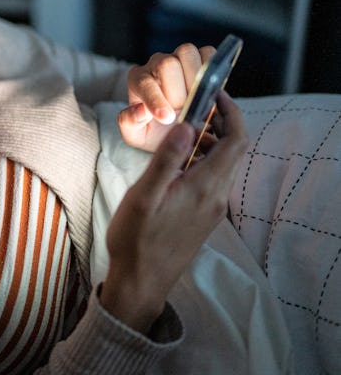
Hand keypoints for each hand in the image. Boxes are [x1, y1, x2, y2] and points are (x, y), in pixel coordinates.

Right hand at [100, 92, 247, 333]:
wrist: (140, 281)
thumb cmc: (136, 238)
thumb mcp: (144, 195)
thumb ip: (166, 159)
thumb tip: (186, 125)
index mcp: (205, 187)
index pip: (236, 141)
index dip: (232, 113)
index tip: (214, 93)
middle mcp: (216, 196)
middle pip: (234, 150)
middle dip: (220, 122)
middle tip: (193, 105)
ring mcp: (212, 208)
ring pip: (223, 164)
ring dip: (210, 141)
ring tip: (181, 127)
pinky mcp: (203, 215)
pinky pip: (213, 178)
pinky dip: (203, 158)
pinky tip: (178, 158)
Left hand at [118, 43, 215, 150]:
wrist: (178, 131)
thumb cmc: (155, 131)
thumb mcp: (136, 135)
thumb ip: (129, 123)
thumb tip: (141, 111)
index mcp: (137, 80)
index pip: (144, 84)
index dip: (156, 100)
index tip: (166, 118)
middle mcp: (155, 65)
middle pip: (167, 64)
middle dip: (178, 93)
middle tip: (182, 112)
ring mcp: (178, 58)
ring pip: (187, 53)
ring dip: (196, 79)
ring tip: (196, 101)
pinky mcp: (199, 57)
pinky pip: (208, 52)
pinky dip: (212, 69)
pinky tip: (208, 90)